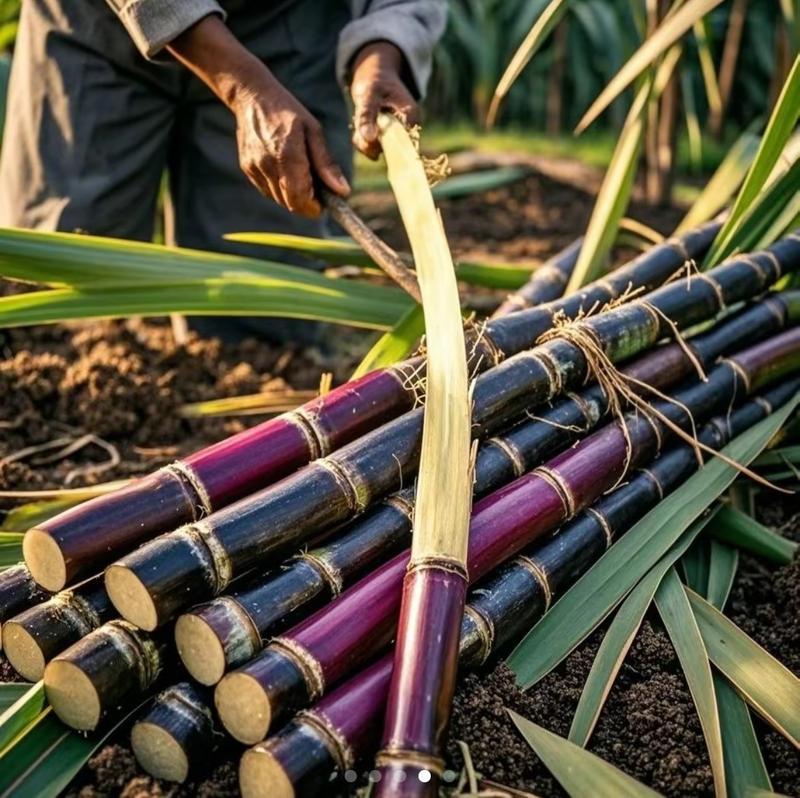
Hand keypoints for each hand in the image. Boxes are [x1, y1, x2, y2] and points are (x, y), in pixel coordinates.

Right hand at [168, 15, 348, 217]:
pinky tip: (284, 168)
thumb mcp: (314, 131)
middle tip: (316, 189)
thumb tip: (343, 191)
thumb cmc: (289, 111)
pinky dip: (280, 187)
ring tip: (301, 174)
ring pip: (279, 199)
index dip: (314, 207)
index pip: (300, 199)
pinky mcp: (247, 169)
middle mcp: (268, 165)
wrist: (252, 96)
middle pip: (291, 203)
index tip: (324, 202)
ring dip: (293, 195)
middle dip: (306, 202)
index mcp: (288, 155)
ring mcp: (255, 168)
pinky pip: (268, 190)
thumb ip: (326, 164)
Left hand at [350, 42, 419, 159]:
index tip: (369, 137)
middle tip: (359, 125)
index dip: (386, 146)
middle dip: (370, 143)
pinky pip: (373, 148)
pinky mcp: (386, 138)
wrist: (374, 75)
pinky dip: (362, 141)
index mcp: (410, 117)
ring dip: (363, 141)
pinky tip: (358, 127)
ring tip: (358, 120)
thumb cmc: (375, 80)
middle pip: (390, 150)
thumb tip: (369, 139)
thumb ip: (367, 116)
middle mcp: (407, 129)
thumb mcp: (369, 94)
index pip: (404, 144)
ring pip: (379, 150)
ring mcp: (397, 135)